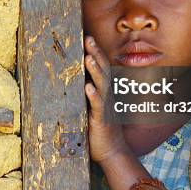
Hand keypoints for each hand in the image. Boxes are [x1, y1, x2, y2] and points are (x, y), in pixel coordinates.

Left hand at [84, 35, 128, 163]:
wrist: (112, 152)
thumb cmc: (100, 129)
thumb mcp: (92, 107)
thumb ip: (88, 93)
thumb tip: (78, 79)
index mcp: (104, 91)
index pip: (101, 68)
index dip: (95, 52)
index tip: (87, 37)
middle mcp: (107, 96)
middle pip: (102, 70)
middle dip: (95, 54)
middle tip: (88, 38)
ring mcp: (105, 107)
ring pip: (102, 85)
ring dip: (95, 70)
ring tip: (88, 57)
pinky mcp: (102, 120)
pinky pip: (98, 106)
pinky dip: (94, 96)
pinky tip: (88, 87)